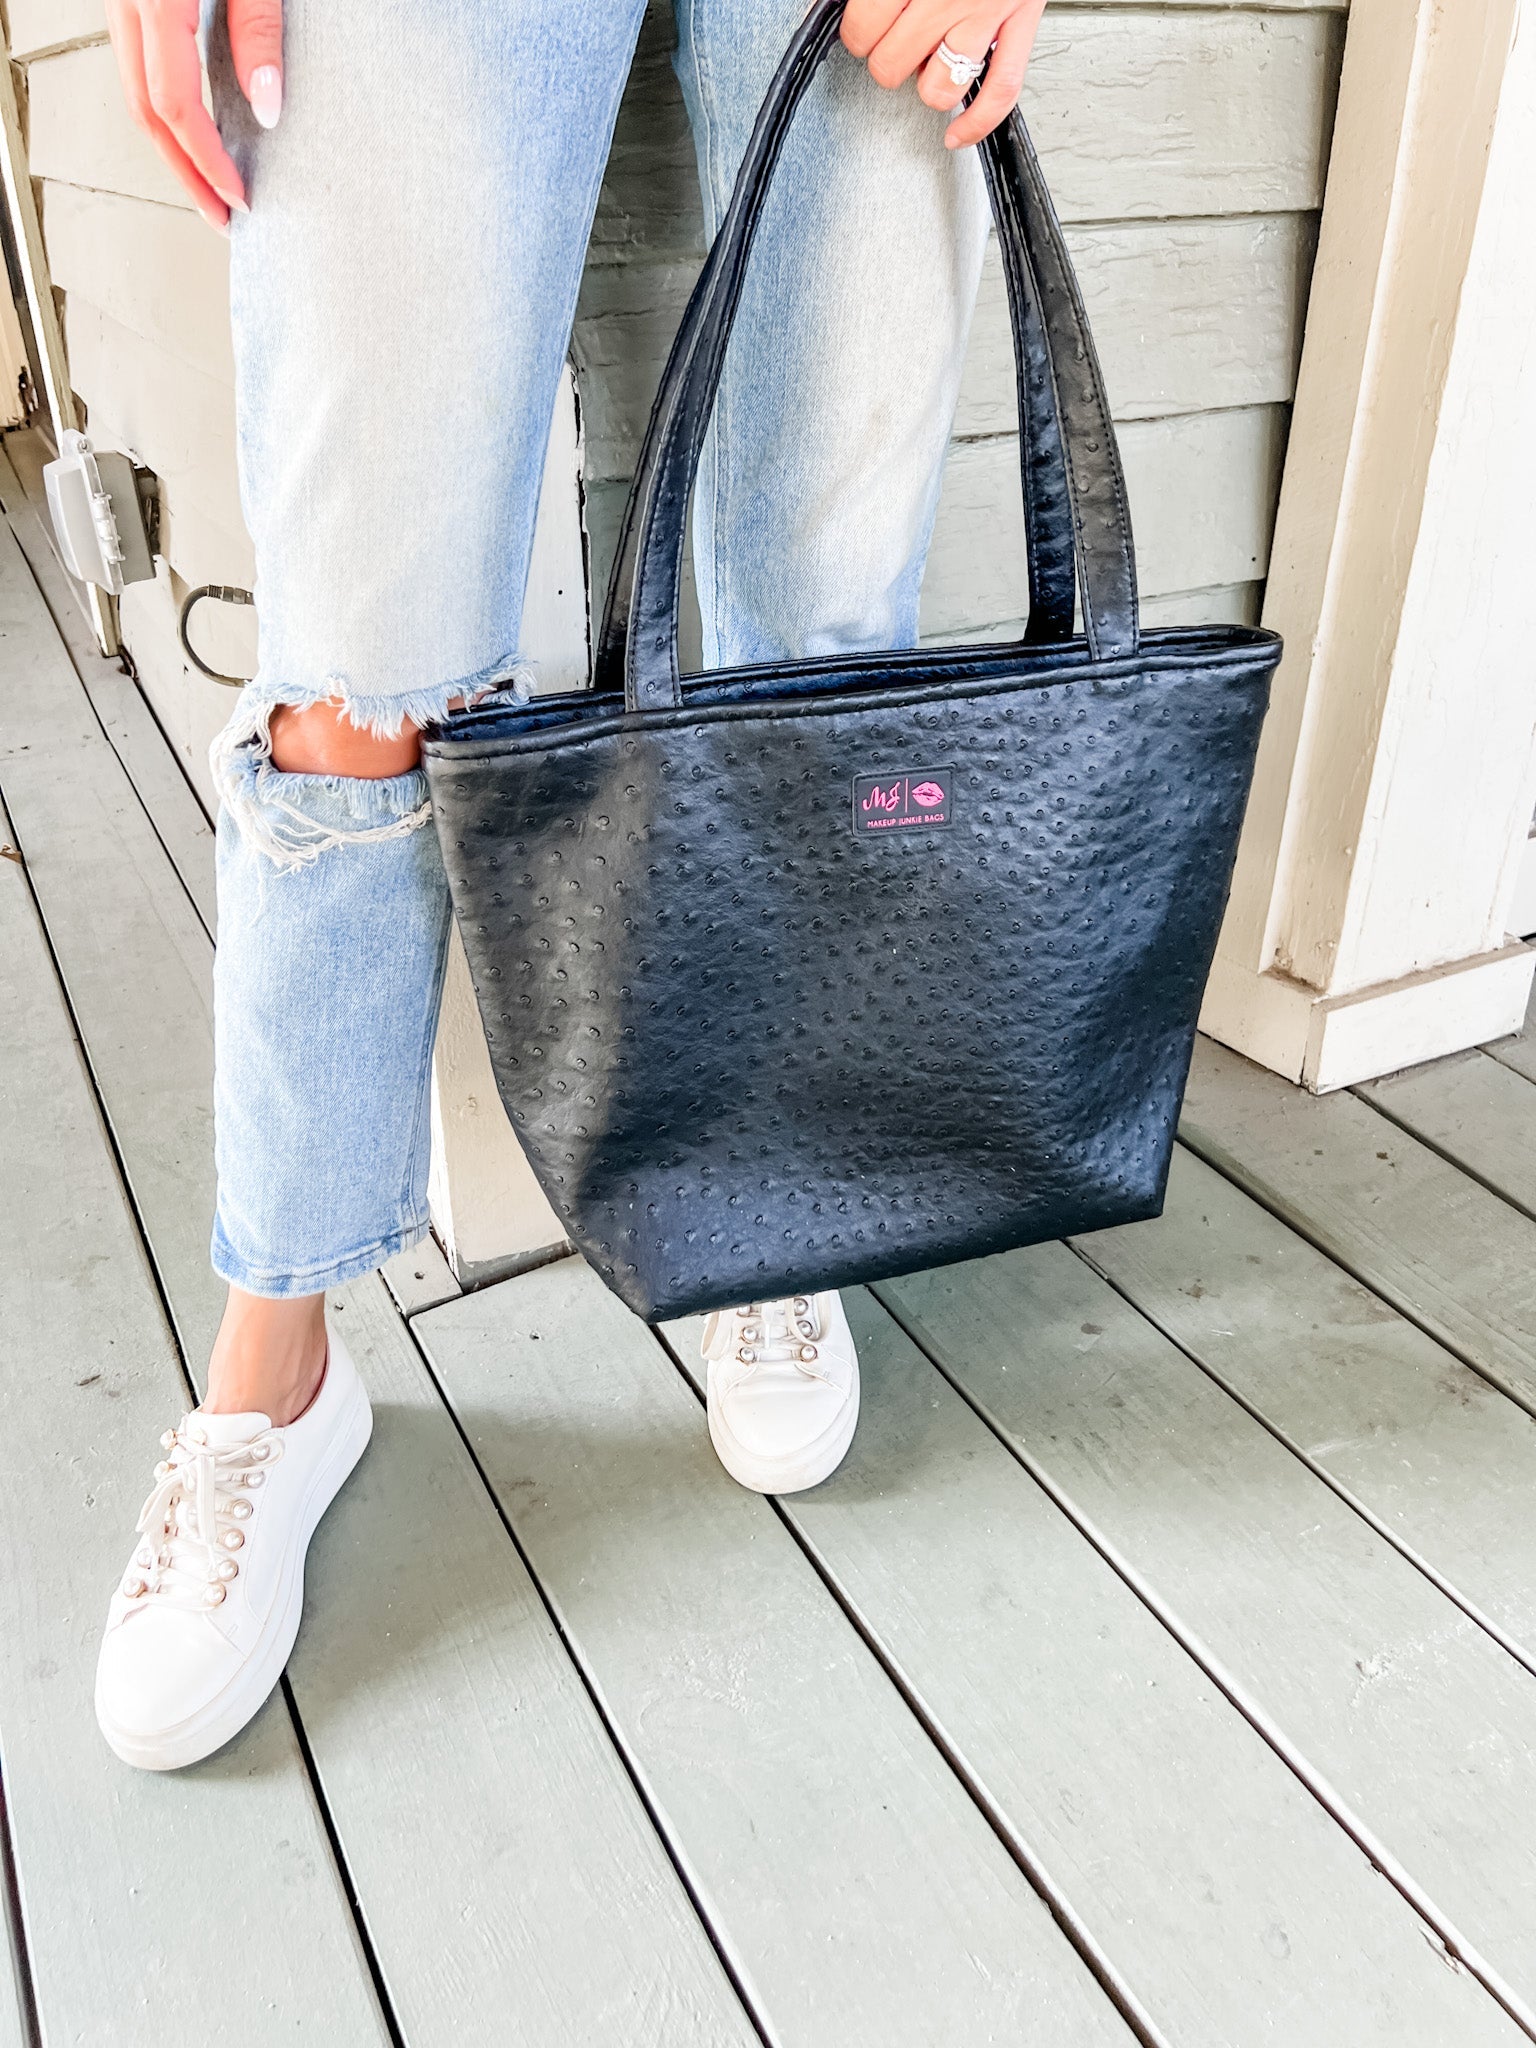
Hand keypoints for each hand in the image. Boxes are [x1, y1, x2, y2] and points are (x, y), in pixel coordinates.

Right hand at [104, 0, 283, 231]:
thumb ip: (258, 30)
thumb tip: (267, 106)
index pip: (175, 103)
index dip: (207, 159)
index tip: (238, 196)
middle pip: (145, 109)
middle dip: (184, 172)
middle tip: (219, 215)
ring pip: (133, 88)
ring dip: (169, 145)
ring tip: (205, 184)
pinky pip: (135, 62)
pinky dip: (161, 106)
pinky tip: (189, 129)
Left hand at [841, 0, 1046, 147]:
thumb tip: (833, 5)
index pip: (863, 30)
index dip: (857, 34)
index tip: (864, 28)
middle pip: (892, 66)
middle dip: (886, 59)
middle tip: (893, 41)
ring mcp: (987, 14)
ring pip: (939, 89)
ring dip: (925, 84)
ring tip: (926, 61)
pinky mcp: (1021, 24)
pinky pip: (1001, 91)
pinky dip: (978, 123)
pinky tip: (957, 134)